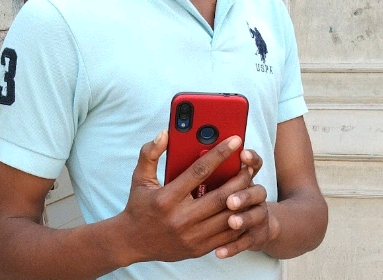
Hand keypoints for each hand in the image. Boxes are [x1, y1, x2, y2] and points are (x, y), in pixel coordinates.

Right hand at [116, 131, 256, 263]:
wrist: (132, 243)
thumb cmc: (139, 205)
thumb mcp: (140, 178)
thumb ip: (150, 153)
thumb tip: (165, 133)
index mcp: (167, 198)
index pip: (199, 172)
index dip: (220, 154)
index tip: (235, 141)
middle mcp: (180, 218)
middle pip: (220, 196)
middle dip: (239, 179)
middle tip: (249, 165)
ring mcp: (191, 236)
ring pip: (228, 217)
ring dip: (243, 200)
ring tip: (250, 185)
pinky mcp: (198, 249)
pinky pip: (226, 235)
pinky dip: (239, 220)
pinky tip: (244, 207)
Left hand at [216, 148, 277, 258]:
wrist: (260, 223)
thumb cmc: (231, 192)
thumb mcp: (231, 175)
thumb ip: (216, 163)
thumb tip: (182, 147)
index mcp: (248, 175)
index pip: (253, 163)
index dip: (250, 158)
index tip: (242, 155)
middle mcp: (256, 193)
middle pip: (256, 191)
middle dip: (244, 196)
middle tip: (230, 201)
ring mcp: (259, 215)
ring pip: (255, 216)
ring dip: (243, 219)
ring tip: (231, 222)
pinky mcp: (257, 236)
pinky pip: (246, 242)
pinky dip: (232, 247)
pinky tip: (219, 252)